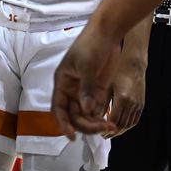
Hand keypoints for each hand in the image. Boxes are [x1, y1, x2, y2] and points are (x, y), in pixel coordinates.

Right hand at [51, 22, 123, 138]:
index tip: (71, 137)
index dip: (63, 124)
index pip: (59, 108)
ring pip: (86, 115)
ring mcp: (85, 91)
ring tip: (110, 126)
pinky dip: (101, 117)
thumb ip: (87, 89)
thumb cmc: (91, 45)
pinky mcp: (97, 90)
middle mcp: (71, 90)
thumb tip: (88, 111)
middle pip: (74, 115)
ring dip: (95, 123)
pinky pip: (96, 109)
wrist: (108, 33)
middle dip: (86, 125)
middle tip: (103, 128)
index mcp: (63, 83)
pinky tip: (111, 121)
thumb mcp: (87, 66)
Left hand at [103, 60, 145, 137]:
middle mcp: (132, 103)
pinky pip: (134, 120)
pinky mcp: (141, 105)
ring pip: (129, 124)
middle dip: (112, 132)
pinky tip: (120, 125)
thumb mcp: (106, 84)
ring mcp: (138, 105)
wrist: (134, 64)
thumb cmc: (118, 71)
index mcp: (122, 98)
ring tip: (110, 132)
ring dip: (120, 130)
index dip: (106, 128)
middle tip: (103, 135)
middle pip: (122, 125)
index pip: (114, 120)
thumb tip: (93, 115)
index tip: (98, 130)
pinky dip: (127, 125)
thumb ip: (101, 101)